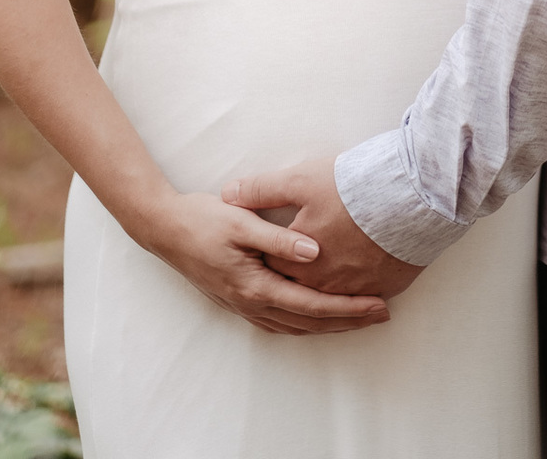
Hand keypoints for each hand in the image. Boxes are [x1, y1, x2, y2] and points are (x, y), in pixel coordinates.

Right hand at [141, 190, 391, 334]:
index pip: (312, 305)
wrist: (165, 229)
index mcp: (255, 285)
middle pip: (308, 322)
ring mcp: (243, 306)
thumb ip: (279, 239)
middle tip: (382, 314)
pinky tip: (316, 317)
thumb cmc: (204, 220)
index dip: (347, 308)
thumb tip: (315, 253)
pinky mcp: (239, 300)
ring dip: (328, 324)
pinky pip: (280, 321)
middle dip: (347, 321)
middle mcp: (251, 303)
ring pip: (295, 326)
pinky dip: (304, 323)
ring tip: (358, 317)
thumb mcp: (241, 222)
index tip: (377, 304)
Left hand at [222, 161, 424, 300]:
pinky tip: (357, 294)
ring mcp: (357, 289)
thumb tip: (228, 194)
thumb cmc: (352, 188)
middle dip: (296, 289)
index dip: (268, 262)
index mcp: (301, 264)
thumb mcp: (300, 180)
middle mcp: (326, 284)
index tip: (263, 256)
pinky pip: (364, 298)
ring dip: (327, 301)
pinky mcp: (385, 287)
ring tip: (323, 295)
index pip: (274, 272)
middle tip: (290, 283)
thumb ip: (261, 190)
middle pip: (303, 293)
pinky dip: (356, 298)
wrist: (410, 197)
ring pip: (334, 300)